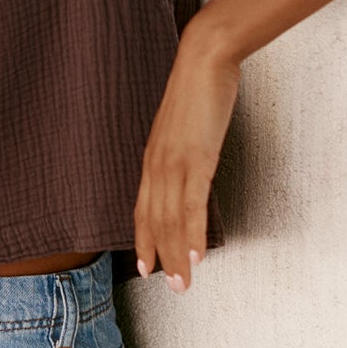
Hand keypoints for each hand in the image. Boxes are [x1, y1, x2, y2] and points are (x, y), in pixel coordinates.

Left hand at [133, 26, 239, 291]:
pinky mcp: (195, 159)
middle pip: (155, 221)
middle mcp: (157, 165)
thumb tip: (190, 167)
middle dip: (161, 257)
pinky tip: (196, 254)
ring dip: (177, 255)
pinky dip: (192, 233)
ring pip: (170, 220)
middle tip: (173, 288)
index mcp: (153, 158)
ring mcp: (174, 163)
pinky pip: (191, 205)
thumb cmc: (197, 88)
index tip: (144, 266)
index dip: (143, 239)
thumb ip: (182, 150)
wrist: (204, 59)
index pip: (144, 208)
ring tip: (185, 283)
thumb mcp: (184, 126)